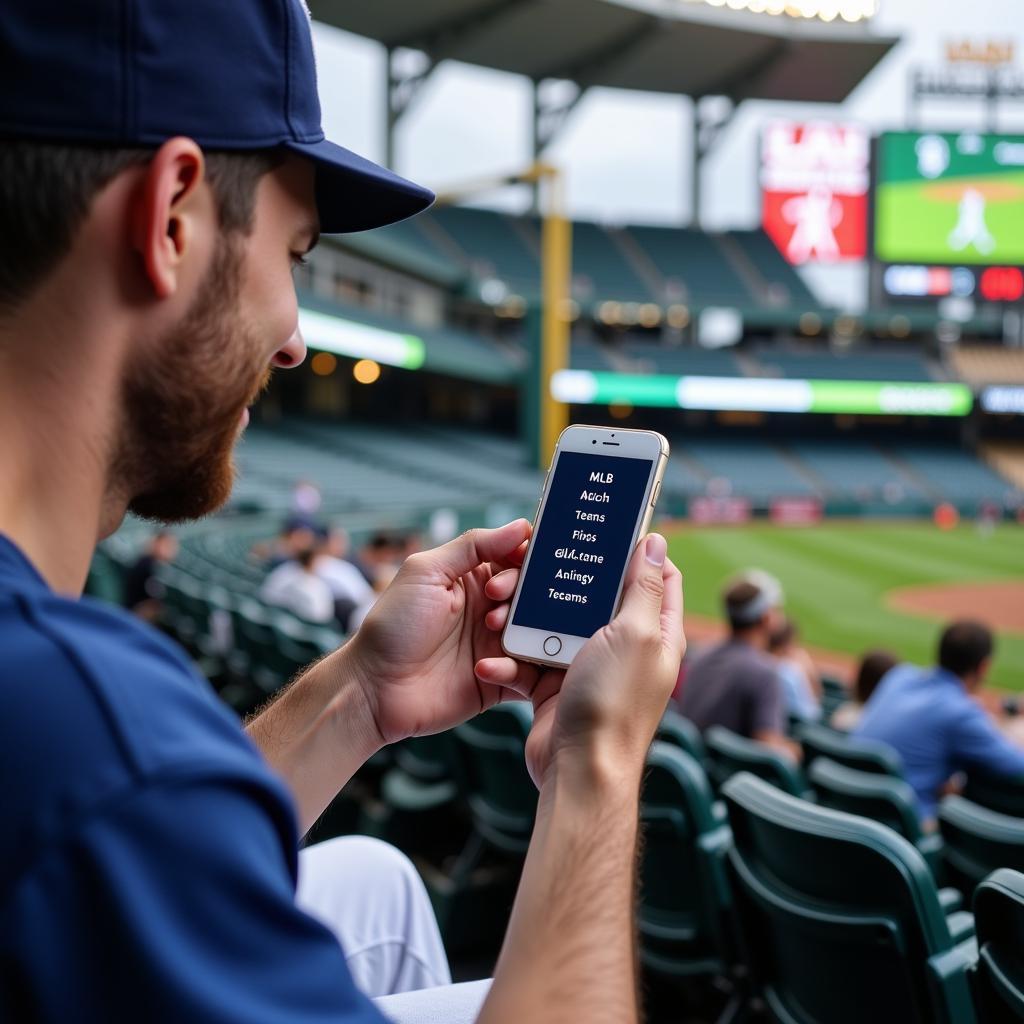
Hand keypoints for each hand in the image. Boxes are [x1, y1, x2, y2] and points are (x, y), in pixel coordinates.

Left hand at [345, 520, 530, 745]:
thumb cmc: (393, 626)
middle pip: (534, 594)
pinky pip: (529, 674)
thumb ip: (473, 545)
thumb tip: (520, 526)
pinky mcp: (500, 681)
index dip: (525, 556)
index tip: (525, 559)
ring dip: (525, 627)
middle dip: (525, 591)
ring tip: (493, 628)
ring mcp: (497, 645)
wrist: (374, 689)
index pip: (517, 558)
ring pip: (538, 632)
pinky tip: (485, 666)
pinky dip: (518, 668)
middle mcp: (491, 609)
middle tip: (496, 597)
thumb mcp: (426, 572)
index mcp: (474, 578)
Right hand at [476, 534, 684, 788]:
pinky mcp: (556, 686)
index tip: (608, 528)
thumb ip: (644, 588)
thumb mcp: (636, 634)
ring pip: (555, 624)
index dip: (638, 550)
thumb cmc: (614, 703)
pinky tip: (493, 660)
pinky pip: (530, 661)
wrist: (579, 770)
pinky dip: (510, 661)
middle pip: (597, 595)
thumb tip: (656, 542)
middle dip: (566, 579)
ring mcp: (589, 667)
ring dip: (526, 619)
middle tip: (537, 559)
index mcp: (657, 633)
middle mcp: (626, 647)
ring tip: (500, 609)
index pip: (658, 577)